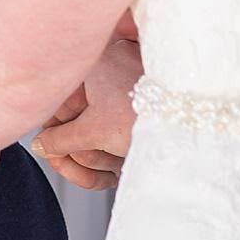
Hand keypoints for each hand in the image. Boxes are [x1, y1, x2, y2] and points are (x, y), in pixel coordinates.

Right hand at [32, 36, 141, 190]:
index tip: (57, 157)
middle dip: (84, 154)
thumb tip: (40, 144)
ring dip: (101, 157)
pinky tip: (122, 167)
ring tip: (116, 170)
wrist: (198, 125)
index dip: (55, 138)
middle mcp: (109, 69)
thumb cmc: (149, 117)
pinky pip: (116, 128)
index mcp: (93, 64)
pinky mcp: (143, 103)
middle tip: (93, 175)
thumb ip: (60, 140)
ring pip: (95, 128)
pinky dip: (116, 150)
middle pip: (76, 120)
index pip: (56, 105)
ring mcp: (127, 86)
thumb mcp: (94, 133)